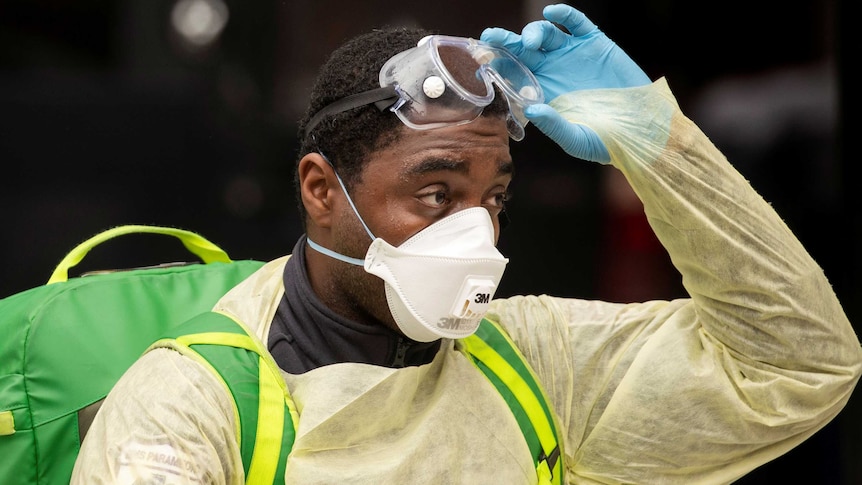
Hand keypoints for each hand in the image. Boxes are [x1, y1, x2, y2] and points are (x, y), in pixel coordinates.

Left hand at [481, 4, 649, 162]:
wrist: (642, 127)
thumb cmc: (606, 140)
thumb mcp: (578, 140)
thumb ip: (555, 126)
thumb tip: (532, 109)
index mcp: (541, 93)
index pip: (512, 76)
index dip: (497, 66)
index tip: (482, 60)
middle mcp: (552, 71)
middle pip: (521, 52)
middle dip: (504, 43)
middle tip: (490, 37)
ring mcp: (571, 55)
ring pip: (544, 35)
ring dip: (533, 32)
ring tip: (531, 41)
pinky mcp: (593, 43)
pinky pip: (575, 23)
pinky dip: (564, 15)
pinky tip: (552, 13)